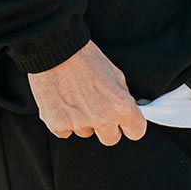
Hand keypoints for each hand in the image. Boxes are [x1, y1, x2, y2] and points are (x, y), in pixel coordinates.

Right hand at [27, 40, 147, 144]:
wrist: (54, 50)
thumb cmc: (85, 58)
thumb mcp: (115, 74)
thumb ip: (123, 97)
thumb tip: (128, 111)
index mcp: (120, 105)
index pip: (136, 132)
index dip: (131, 126)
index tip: (125, 123)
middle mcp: (102, 118)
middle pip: (111, 139)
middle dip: (106, 128)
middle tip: (96, 108)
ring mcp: (79, 123)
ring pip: (85, 133)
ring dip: (82, 121)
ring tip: (75, 98)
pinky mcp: (57, 124)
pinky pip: (65, 132)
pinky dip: (63, 121)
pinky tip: (62, 102)